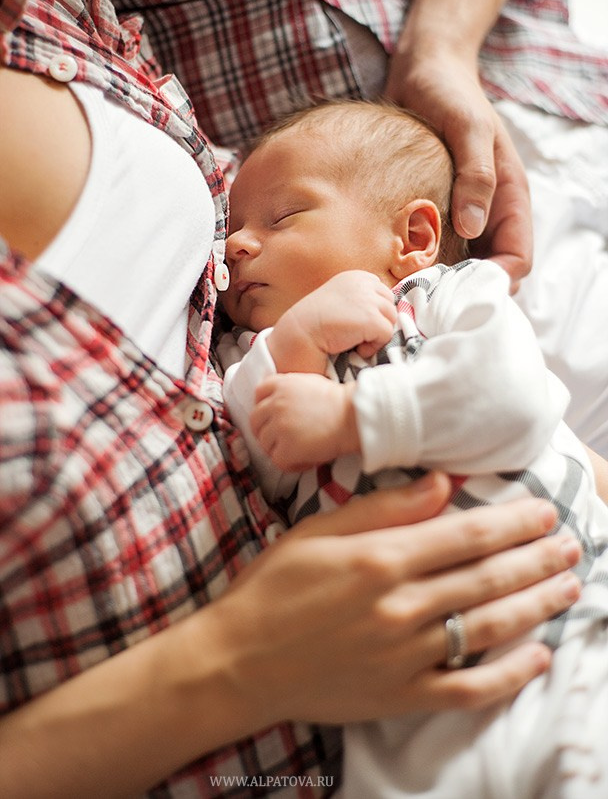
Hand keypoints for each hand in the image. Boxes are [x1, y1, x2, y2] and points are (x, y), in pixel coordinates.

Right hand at [219, 472, 581, 724]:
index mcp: (381, 559)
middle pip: (487, 578)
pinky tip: (537, 656)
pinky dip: (508, 675)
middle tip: (571, 544)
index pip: (467, 535)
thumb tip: (441, 483)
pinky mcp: (401, 695)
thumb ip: (383, 507)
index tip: (544, 511)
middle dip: (537, 558)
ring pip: (488, 627)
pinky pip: (468, 688)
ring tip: (568, 586)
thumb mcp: (319, 530)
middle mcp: (401, 607)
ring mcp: (405, 656)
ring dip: (535, 605)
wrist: (238, 660)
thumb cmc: (274, 586)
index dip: (514, 522)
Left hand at [251, 375, 358, 469]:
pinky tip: (305, 461)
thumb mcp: (309, 383)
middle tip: (281, 439)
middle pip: (255, 420)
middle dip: (265, 431)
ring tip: (298, 451)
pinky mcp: (286, 448)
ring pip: (264, 443)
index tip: (272, 416)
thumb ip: (289, 389)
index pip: (258, 394)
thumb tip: (277, 401)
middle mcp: (276, 403)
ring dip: (278, 449)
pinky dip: (290, 464)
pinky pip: (277, 460)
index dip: (263, 406)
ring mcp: (279, 426)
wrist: (353, 418)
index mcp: (281, 384)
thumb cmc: (339, 402)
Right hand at [268, 271, 396, 372]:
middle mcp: (364, 283)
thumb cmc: (316, 322)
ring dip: (376, 334)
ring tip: (354, 339)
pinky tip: (354, 347)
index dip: (372, 311)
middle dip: (377, 321)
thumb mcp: (339, 299)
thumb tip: (385, 313)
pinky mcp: (372, 318)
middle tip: (355, 332)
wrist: (300, 332)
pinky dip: (373, 346)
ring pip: (391, 319)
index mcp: (357, 276)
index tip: (354, 321)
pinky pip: (386, 334)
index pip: (381, 292)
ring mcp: (369, 300)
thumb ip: (360, 299)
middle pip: (389, 305)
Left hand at [384, 48, 531, 289]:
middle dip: (464, 290)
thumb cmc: (449, 92)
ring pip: (460, 264)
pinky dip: (419, 262)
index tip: (459, 295)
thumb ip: (475, 174)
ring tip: (406, 291)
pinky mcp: (435, 208)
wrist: (423, 70)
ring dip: (439, 280)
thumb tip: (473, 226)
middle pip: (488, 270)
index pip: (517, 259)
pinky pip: (434, 247)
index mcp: (509, 197)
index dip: (495, 282)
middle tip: (425, 301)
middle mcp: (488, 211)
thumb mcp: (468, 127)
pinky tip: (392, 267)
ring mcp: (462, 212)